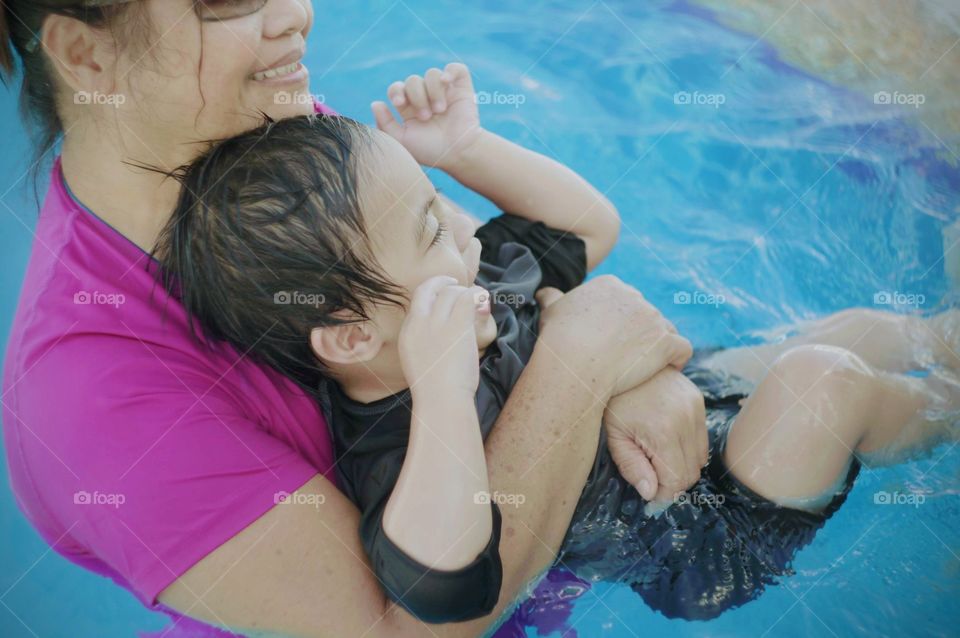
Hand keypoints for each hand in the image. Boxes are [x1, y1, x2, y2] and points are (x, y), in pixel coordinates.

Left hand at [371, 63, 482, 171]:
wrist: (458, 154)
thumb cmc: (430, 150)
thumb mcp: (402, 141)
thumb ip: (386, 125)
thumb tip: (375, 103)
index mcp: (410, 107)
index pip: (397, 88)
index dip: (396, 91)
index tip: (399, 102)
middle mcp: (426, 96)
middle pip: (413, 80)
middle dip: (417, 97)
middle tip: (425, 117)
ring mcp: (444, 91)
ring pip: (432, 73)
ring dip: (433, 91)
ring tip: (439, 110)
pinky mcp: (462, 89)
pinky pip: (456, 68)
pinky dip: (450, 71)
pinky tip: (446, 83)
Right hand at [399, 276, 484, 395]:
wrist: (441, 400)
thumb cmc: (434, 389)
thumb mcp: (418, 361)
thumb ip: (425, 341)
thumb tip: (442, 331)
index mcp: (408, 331)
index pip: (418, 298)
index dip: (432, 290)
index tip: (443, 291)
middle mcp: (419, 322)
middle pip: (432, 288)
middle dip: (446, 284)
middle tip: (460, 288)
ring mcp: (437, 323)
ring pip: (451, 292)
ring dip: (465, 291)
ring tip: (476, 297)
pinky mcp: (457, 326)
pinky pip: (468, 298)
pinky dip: (477, 295)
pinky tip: (482, 301)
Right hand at [536, 276, 691, 397]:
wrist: (575, 363)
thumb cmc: (559, 339)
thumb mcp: (550, 311)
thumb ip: (551, 298)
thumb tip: (545, 293)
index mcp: (610, 286)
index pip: (624, 300)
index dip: (621, 320)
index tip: (614, 338)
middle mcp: (635, 297)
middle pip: (645, 314)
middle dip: (641, 332)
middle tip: (629, 355)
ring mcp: (653, 319)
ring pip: (665, 329)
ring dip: (659, 345)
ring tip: (648, 364)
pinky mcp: (666, 342)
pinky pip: (682, 348)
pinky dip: (678, 358)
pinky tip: (669, 368)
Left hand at [603, 368, 707, 501]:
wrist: (622, 360)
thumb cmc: (612, 401)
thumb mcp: (614, 437)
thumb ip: (632, 467)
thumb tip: (651, 494)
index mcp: (664, 430)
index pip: (676, 480)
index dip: (663, 494)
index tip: (649, 495)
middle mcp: (687, 419)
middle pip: (692, 472)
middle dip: (672, 482)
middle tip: (651, 478)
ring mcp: (696, 407)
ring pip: (701, 457)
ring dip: (682, 466)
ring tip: (656, 458)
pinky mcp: (699, 400)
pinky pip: (701, 438)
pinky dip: (687, 448)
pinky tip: (665, 442)